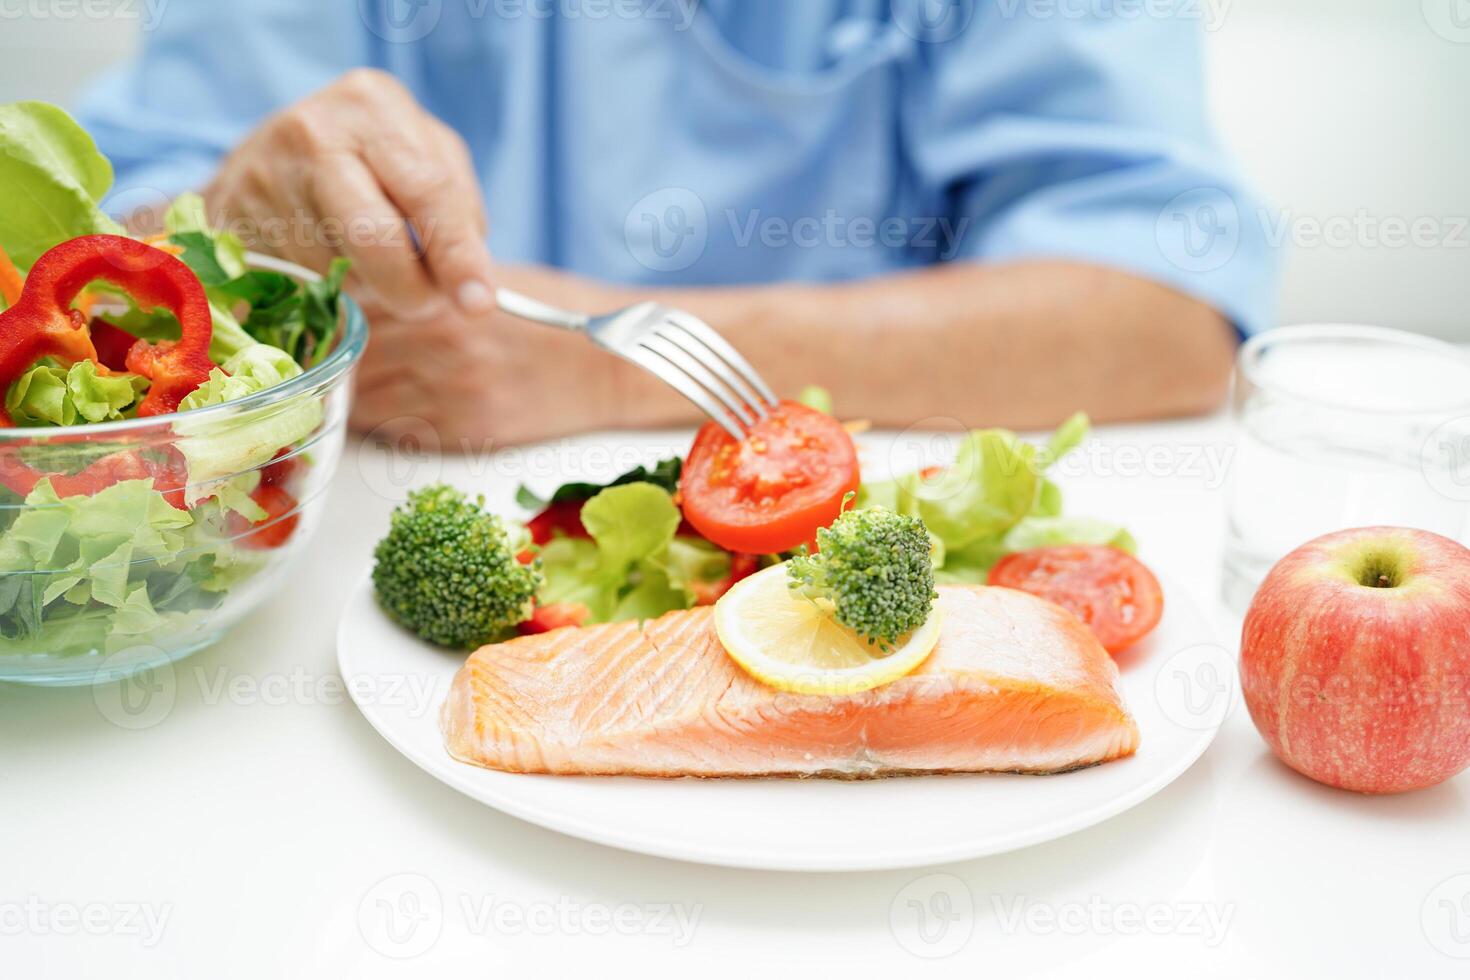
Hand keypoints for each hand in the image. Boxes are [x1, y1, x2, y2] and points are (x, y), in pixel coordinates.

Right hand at [204, 68, 494, 319]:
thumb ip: (458, 215)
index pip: (428, 192)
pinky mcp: (234, 218)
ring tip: (367, 262)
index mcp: (374, 106)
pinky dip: (326, 288)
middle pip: (375, 237)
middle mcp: (314, 131)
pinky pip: (299, 282)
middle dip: (411, 289)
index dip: (457, 255)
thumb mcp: (424, 163)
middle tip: (426, 306)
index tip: (479, 302)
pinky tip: (328, 262)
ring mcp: (266, 174)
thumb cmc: (370, 162)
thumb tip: (473, 287)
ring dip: (368, 288)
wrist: (270, 157)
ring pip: (338, 271)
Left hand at [350, 266, 651, 447]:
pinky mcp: (461, 429)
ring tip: (352, 381)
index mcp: (441, 294)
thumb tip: (365, 278)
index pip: (356, 300)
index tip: (321, 312)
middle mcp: (438, 341)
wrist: (608, 368)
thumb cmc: (553, 315)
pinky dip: (382, 420)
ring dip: (351, 390)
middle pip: (352, 349)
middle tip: (321, 353)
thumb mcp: (491, 277)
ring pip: (362, 395)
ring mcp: (447, 389)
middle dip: (334, 353)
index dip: (333, 308)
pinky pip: (394, 429)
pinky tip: (391, 406)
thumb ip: (428, 279)